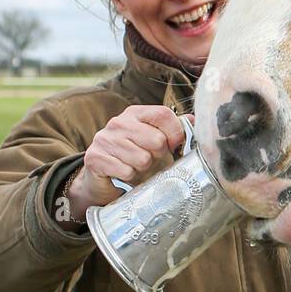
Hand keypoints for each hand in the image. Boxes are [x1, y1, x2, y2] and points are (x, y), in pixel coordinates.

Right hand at [66, 107, 189, 218]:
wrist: (102, 178)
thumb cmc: (134, 157)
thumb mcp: (155, 140)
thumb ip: (174, 129)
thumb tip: (195, 121)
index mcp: (136, 113)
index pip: (164, 114)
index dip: (175, 133)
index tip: (173, 146)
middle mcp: (119, 122)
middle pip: (157, 140)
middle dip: (158, 156)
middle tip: (149, 160)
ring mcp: (105, 139)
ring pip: (142, 159)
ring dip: (142, 169)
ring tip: (135, 167)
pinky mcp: (95, 158)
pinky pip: (127, 171)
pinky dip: (129, 178)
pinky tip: (123, 174)